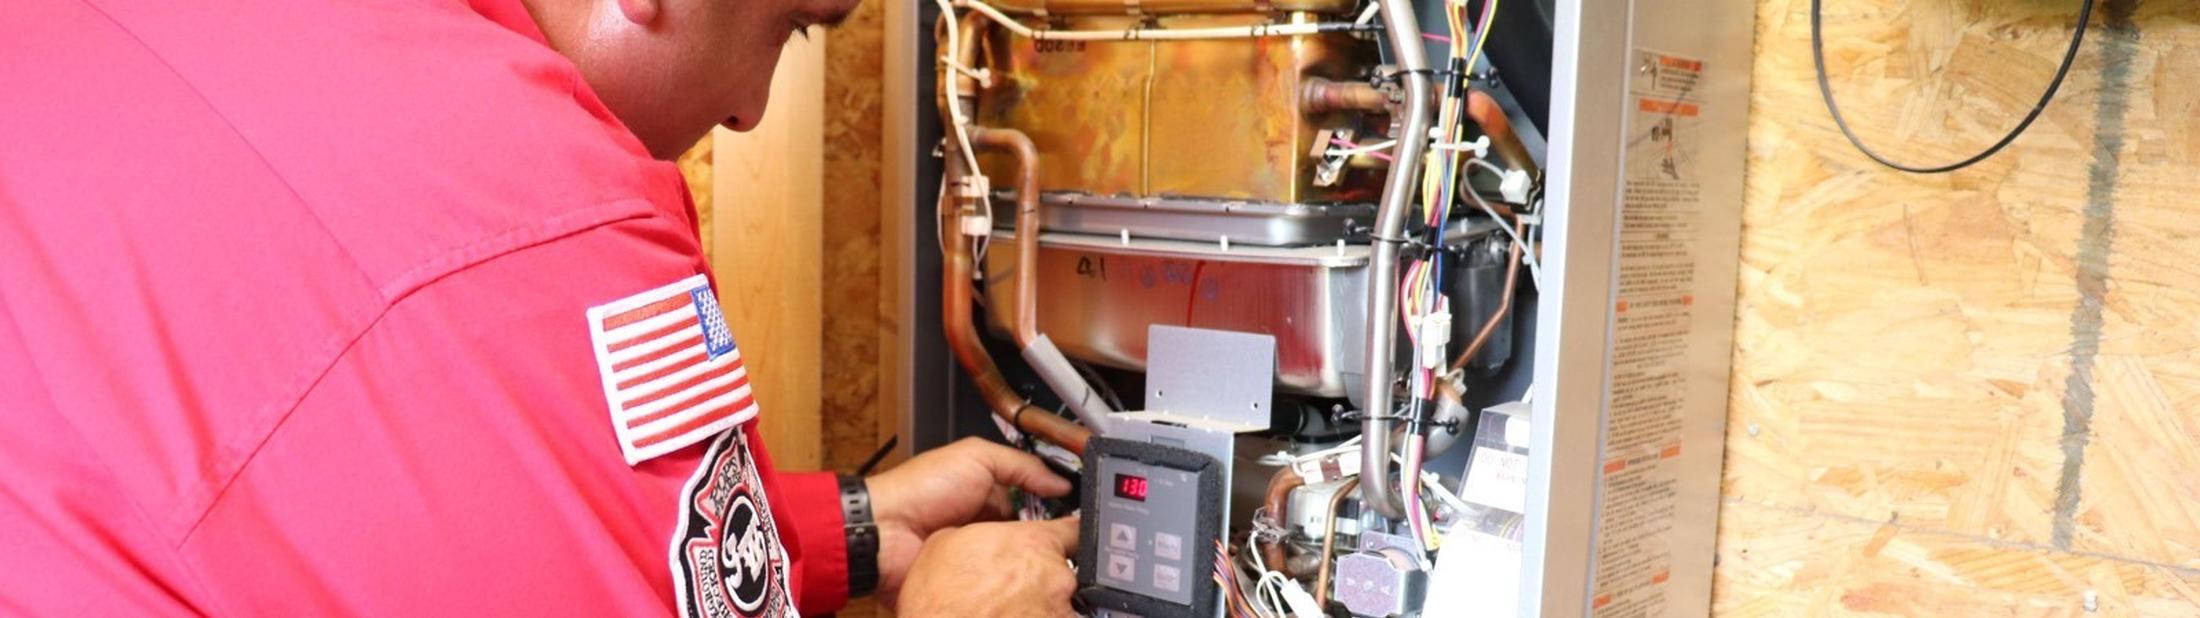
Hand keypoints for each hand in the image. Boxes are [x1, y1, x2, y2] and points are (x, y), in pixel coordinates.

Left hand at [865, 438, 1071, 603]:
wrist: (884, 532)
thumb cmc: (919, 490)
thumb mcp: (976, 457)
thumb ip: (1021, 465)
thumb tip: (1061, 482)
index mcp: (986, 497)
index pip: (1032, 507)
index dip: (1053, 511)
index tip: (1076, 517)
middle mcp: (982, 529)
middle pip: (1027, 538)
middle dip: (1042, 540)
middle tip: (1063, 543)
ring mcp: (973, 558)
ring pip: (1015, 564)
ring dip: (1025, 562)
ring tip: (1043, 561)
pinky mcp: (965, 584)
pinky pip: (995, 586)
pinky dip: (1005, 583)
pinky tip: (1018, 579)